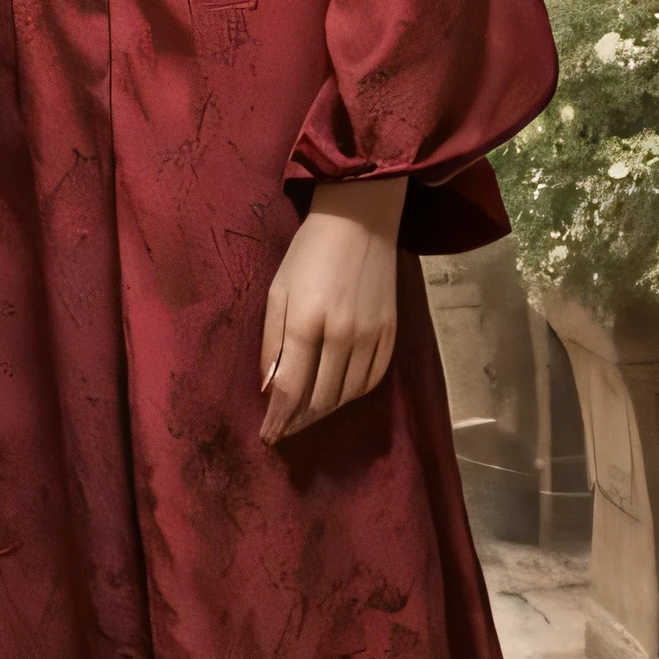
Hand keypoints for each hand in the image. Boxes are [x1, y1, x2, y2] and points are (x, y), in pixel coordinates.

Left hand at [258, 178, 405, 443]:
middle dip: (299, 420)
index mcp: (307, 322)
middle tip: (285, 427)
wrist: (360, 220)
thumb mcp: (278, 291)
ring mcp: (371, 335)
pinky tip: (338, 394)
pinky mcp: (391, 332)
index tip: (268, 437)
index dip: (278, 420)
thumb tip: (269, 389)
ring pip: (348, 395)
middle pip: (321, 398)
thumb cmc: (308, 252)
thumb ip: (272, 342)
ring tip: (307, 414)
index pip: (292, 389)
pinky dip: (353, 394)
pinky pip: (373, 379)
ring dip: (325, 411)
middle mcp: (342, 335)